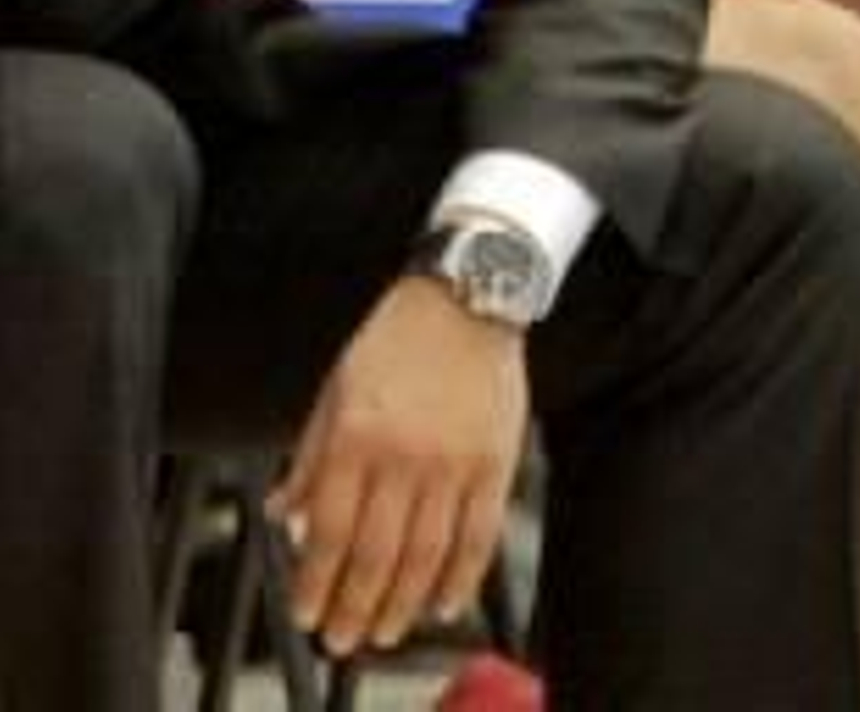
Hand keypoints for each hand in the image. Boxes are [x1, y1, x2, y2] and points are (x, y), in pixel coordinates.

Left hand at [267, 276, 527, 655]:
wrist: (467, 297)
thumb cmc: (398, 337)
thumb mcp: (335, 388)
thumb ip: (311, 457)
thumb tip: (287, 515)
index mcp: (358, 435)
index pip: (330, 531)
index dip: (315, 582)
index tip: (306, 611)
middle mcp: (405, 454)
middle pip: (376, 555)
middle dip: (354, 608)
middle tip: (342, 639)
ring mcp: (454, 461)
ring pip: (425, 555)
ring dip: (402, 605)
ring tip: (386, 632)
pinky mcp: (495, 461)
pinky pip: (479, 535)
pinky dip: (462, 578)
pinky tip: (444, 602)